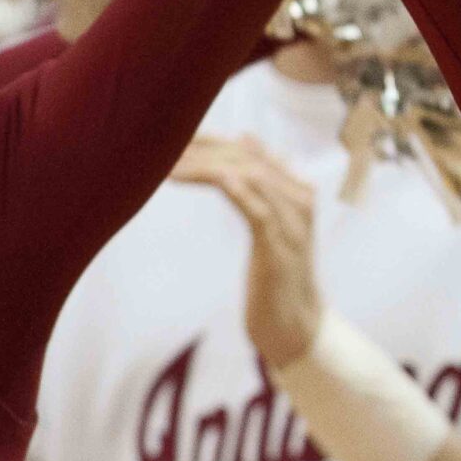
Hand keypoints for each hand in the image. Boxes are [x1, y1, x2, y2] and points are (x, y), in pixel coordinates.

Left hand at [173, 136, 324, 368]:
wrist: (296, 325)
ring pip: (250, 177)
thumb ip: (262, 184)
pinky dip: (233, 189)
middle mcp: (300, 200)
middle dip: (202, 149)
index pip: (251, 150)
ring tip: (168, 164)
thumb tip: (245, 138)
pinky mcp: (280, 249)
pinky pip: (257, 210)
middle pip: (248, 159)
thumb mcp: (271, 223)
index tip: (171, 135)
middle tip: (160, 145)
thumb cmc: (277, 275)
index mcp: (297, 190)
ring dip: (206, 166)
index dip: (210, 139)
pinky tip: (209, 179)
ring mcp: (292, 224)